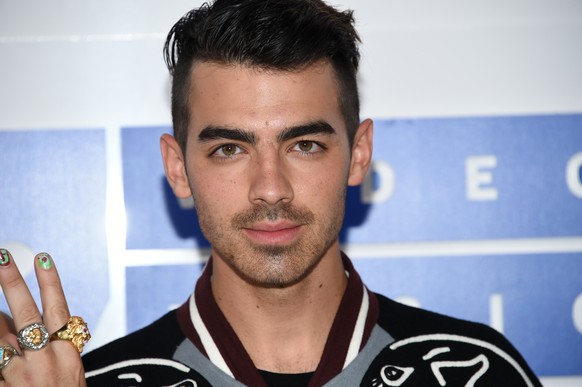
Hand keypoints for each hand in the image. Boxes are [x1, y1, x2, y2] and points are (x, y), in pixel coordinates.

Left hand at [0, 249, 86, 385]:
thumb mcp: (68, 370)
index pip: (57, 307)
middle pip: (24, 312)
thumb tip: (22, 323)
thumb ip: (47, 345)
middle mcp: (43, 357)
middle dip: (11, 282)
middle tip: (1, 257)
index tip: (42, 257)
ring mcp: (19, 373)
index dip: (50, 281)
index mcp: (65, 351)